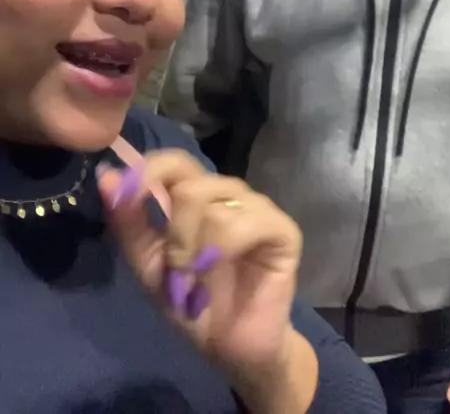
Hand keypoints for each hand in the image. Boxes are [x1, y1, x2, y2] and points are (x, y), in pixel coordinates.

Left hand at [98, 151, 316, 412]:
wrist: (230, 348)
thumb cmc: (191, 302)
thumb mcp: (147, 264)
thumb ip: (128, 221)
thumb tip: (107, 176)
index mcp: (197, 195)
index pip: (175, 162)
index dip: (148, 172)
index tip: (125, 197)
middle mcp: (228, 193)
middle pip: (190, 186)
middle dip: (173, 235)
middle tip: (175, 273)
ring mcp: (258, 208)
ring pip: (212, 207)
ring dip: (193, 253)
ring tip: (195, 283)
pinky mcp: (282, 230)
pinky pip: (240, 224)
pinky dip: (219, 252)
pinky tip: (218, 274)